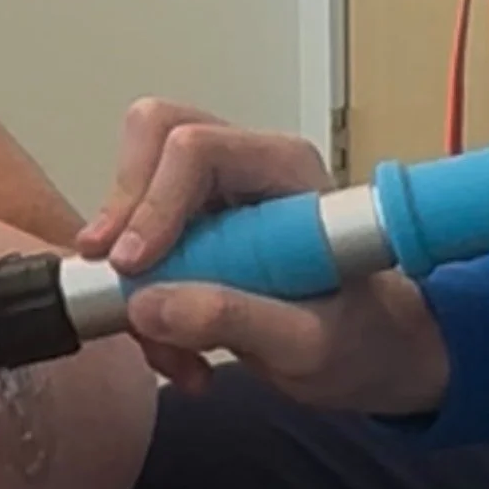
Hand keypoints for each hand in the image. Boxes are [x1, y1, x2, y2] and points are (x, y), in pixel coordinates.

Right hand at [78, 98, 448, 414]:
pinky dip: (139, 297)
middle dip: (124, 206)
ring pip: (133, 184)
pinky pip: (135, 238)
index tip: (133, 266)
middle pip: (153, 133)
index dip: (153, 202)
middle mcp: (245, 166)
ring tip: (160, 339)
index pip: (196, 148)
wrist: (371, 355)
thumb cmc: (360, 337)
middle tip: (117, 272)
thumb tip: (147, 302)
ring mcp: (215, 193)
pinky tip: (174, 349)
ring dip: (128, 265)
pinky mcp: (192, 228)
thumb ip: (234, 319)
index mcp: (285, 170)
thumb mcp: (308, 343)